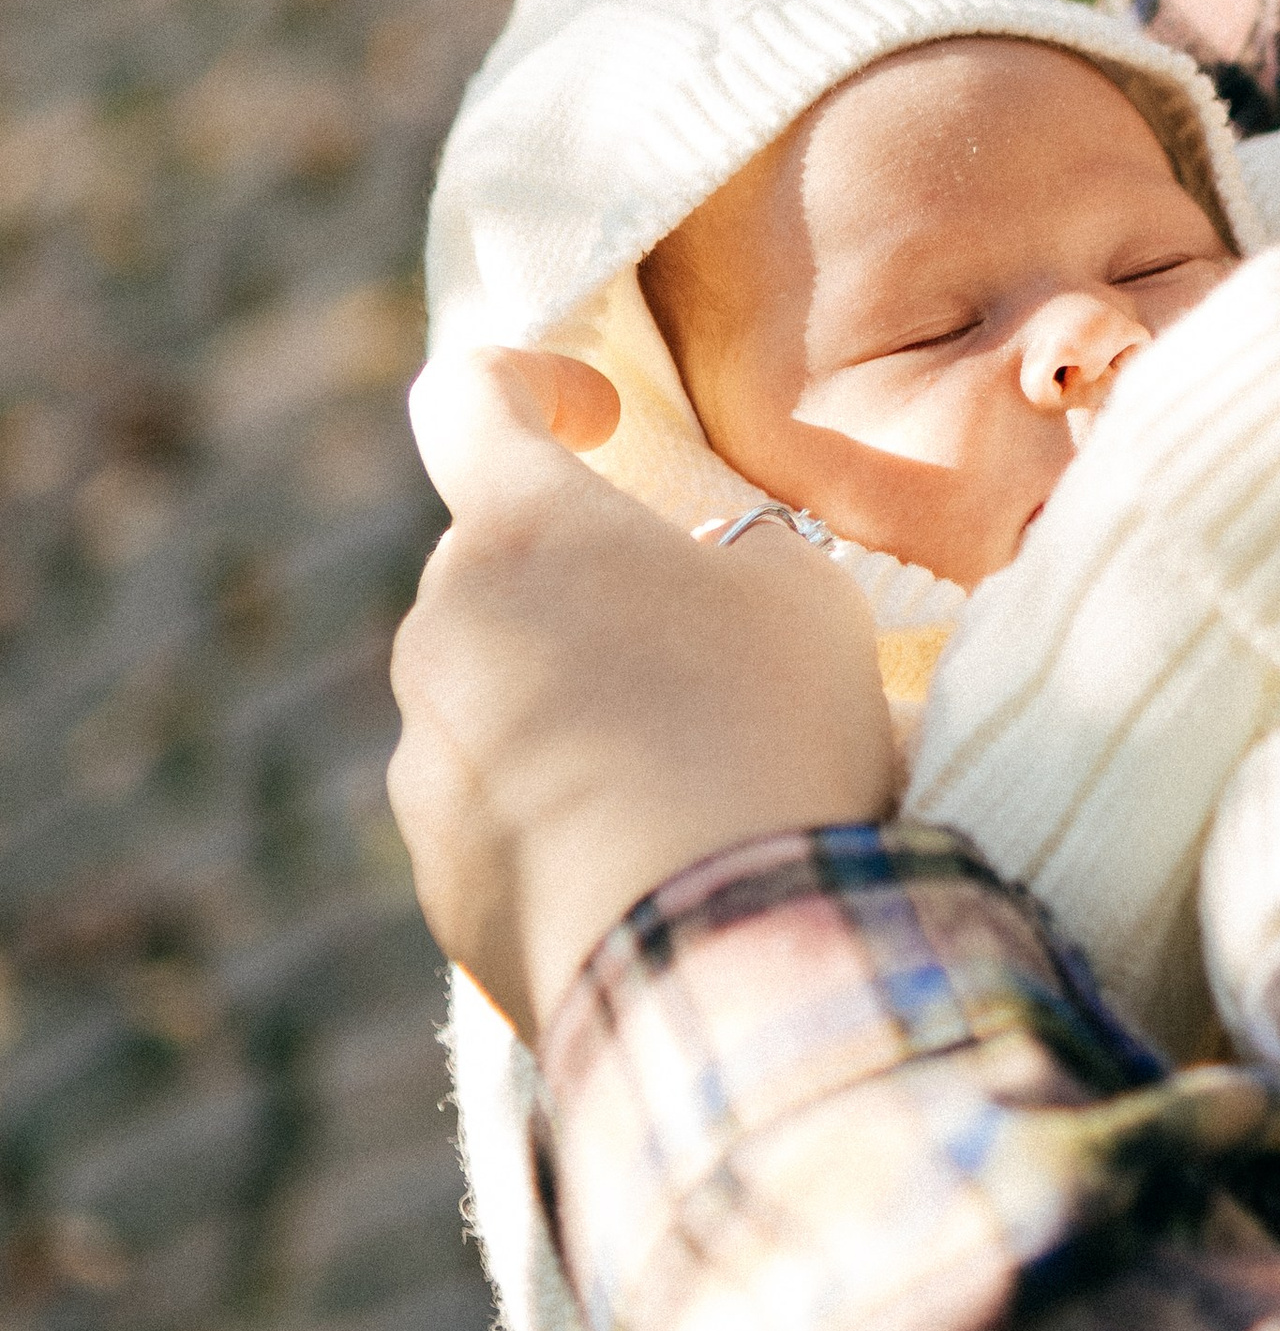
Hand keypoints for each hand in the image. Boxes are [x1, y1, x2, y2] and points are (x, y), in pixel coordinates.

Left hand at [391, 347, 895, 1038]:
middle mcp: (441, 630)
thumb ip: (741, 555)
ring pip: (496, 695)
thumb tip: (712, 576)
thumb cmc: (769, 730)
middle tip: (702, 642)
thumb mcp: (805, 598)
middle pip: (501, 567)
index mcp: (521, 529)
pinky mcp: (439, 876)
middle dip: (586, 585)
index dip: (533, 385)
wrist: (716, 945)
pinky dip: (565, 813)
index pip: (466, 396)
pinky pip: (499, 812)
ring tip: (697, 770)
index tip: (601, 421)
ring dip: (576, 704)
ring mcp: (423, 760)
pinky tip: (659, 857)